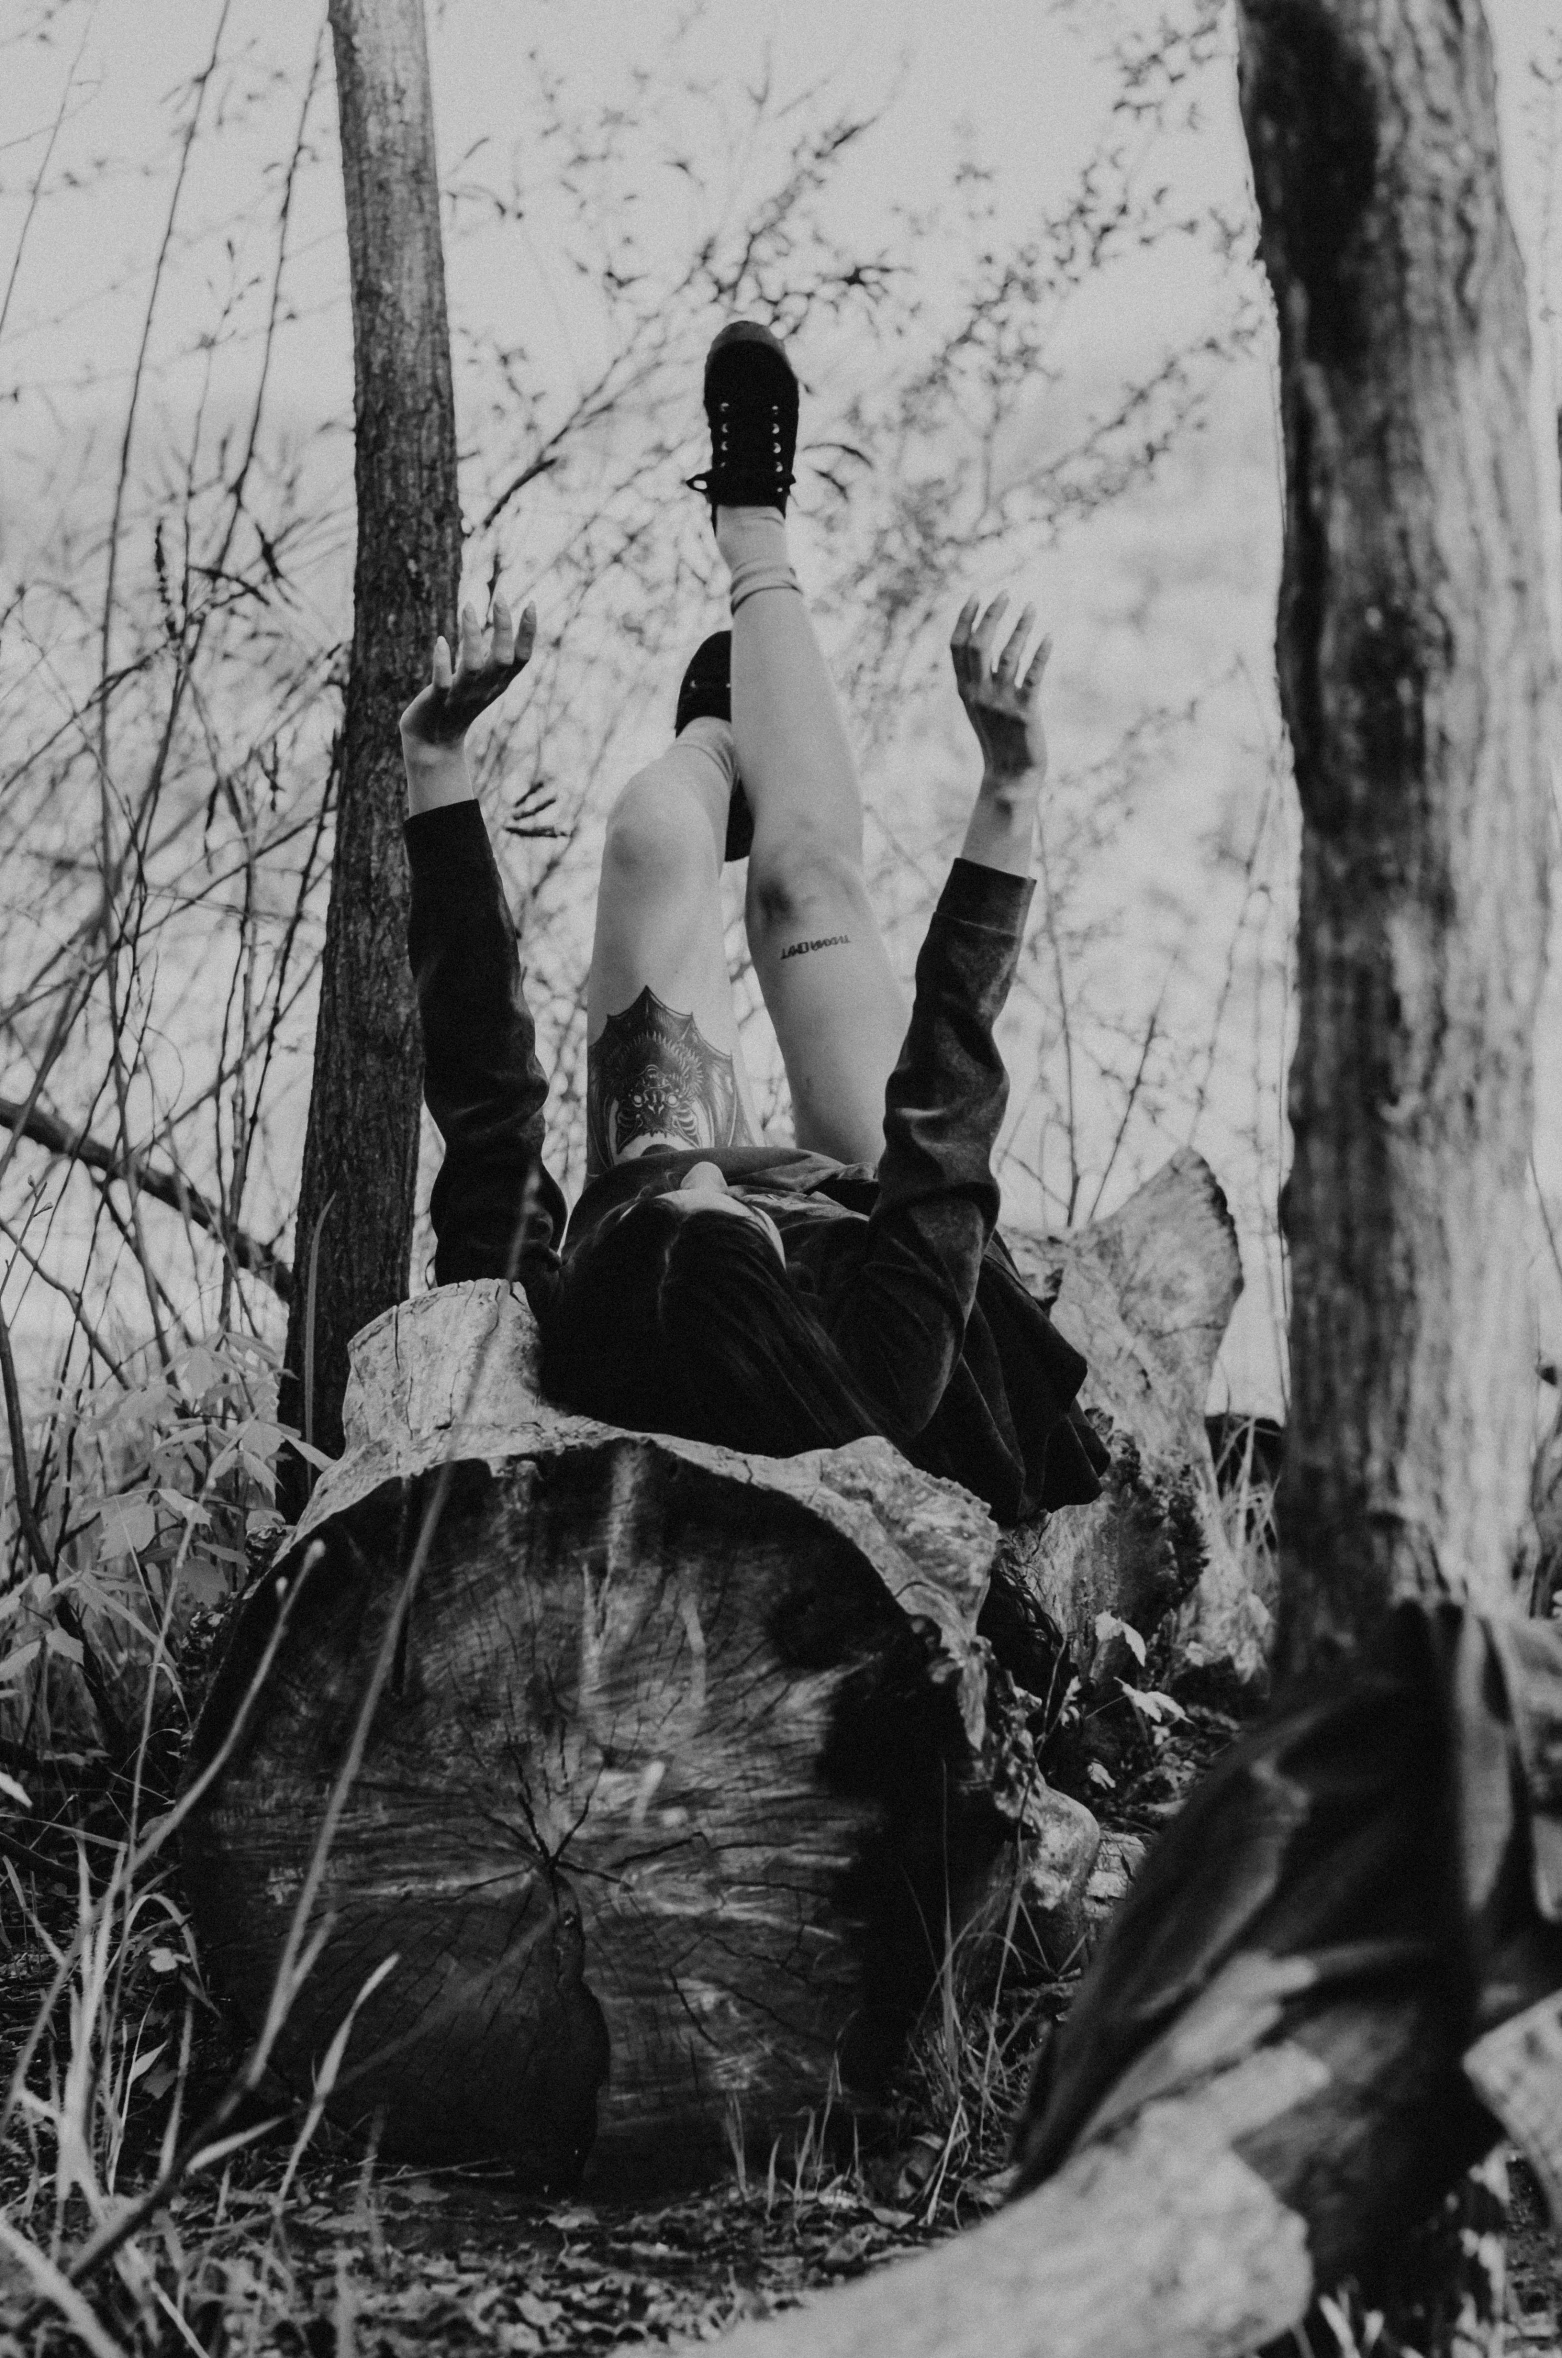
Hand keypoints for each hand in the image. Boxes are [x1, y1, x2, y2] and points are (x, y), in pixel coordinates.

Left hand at [399, 593, 536, 753]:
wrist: (431, 744)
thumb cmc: (456, 705)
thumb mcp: (481, 681)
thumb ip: (490, 658)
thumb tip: (503, 626)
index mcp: (497, 684)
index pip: (521, 658)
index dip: (528, 633)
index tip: (530, 603)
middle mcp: (484, 689)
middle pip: (502, 659)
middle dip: (504, 628)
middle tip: (499, 597)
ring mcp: (461, 696)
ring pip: (472, 666)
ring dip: (472, 636)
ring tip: (468, 607)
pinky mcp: (437, 702)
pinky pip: (442, 683)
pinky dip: (442, 663)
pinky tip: (441, 642)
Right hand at [950, 594, 1050, 784]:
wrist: (1010, 775)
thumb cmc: (997, 737)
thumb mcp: (979, 705)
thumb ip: (978, 676)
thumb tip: (982, 641)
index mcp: (965, 690)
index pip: (958, 646)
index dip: (966, 618)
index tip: (978, 594)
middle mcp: (979, 693)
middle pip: (979, 645)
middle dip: (992, 615)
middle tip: (1006, 593)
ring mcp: (1001, 703)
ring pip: (1008, 656)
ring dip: (1020, 628)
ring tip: (1031, 608)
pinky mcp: (1025, 712)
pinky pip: (1033, 677)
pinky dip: (1041, 655)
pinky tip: (1049, 637)